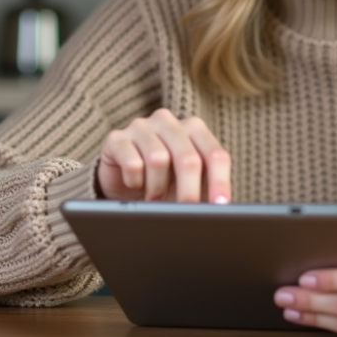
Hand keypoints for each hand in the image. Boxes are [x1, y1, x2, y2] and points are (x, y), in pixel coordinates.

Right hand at [96, 109, 230, 202]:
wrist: (122, 180)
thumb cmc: (162, 181)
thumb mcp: (187, 184)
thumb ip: (204, 191)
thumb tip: (217, 212)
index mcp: (194, 128)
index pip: (215, 154)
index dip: (220, 182)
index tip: (220, 207)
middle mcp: (169, 121)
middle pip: (188, 158)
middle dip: (189, 192)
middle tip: (187, 215)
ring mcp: (141, 126)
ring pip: (158, 160)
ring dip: (158, 189)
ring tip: (155, 199)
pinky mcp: (116, 137)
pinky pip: (132, 162)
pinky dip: (136, 181)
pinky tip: (134, 184)